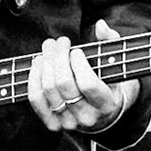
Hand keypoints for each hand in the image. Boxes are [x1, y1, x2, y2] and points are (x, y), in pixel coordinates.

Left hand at [28, 19, 140, 133]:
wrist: (102, 114)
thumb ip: (110, 41)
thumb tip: (101, 25)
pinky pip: (36, 100)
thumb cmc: (109, 82)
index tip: (77, 51)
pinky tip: (38, 63)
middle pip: (64, 84)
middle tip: (60, 42)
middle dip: (58, 57)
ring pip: (48, 90)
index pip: (88, 84)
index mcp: (107, 104)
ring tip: (48, 49)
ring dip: (45, 64)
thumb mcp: (116, 63)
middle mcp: (87, 117)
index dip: (78, 64)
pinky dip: (33, 79)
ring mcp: (69, 123)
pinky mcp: (53, 124)